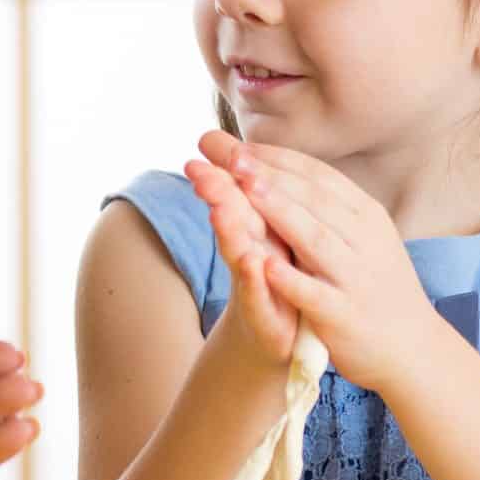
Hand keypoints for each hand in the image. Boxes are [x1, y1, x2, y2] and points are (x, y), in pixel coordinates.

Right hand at [184, 146, 295, 367]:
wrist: (283, 339)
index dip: (225, 168)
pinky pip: (260, 296)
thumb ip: (254, 198)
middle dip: (216, 192)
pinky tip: (254, 262)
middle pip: (231, 217)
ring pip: (240, 253)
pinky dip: (256, 279)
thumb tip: (243, 150)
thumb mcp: (268, 236)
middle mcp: (249, 252)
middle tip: (196, 169)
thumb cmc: (277, 281)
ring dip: (229, 230)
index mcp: (258, 228)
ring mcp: (255, 285)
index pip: (239, 192)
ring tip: (219, 208)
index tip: (207, 140)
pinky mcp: (266, 316)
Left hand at [196, 131, 434, 392]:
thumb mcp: (362, 235)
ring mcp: (356, 277)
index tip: (240, 144)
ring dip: (280, 212)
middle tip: (233, 156)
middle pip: (313, 200)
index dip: (279, 159)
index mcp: (366, 214)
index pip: (318, 177)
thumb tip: (281, 166)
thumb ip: (327, 205)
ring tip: (246, 190)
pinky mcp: (345, 314)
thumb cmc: (376, 284)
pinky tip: (265, 266)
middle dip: (272, 176)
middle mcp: (364, 239)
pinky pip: (315, 293)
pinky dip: (291, 279)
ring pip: (314, 238)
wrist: (412, 347)